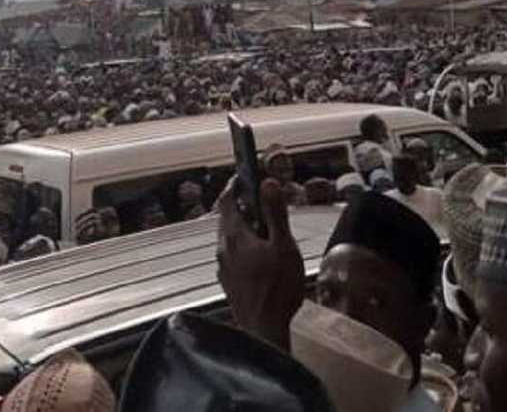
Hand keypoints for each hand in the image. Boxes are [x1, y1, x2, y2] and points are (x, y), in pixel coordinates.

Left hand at [216, 176, 304, 350]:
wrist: (263, 330)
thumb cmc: (277, 288)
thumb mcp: (284, 246)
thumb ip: (276, 213)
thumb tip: (268, 183)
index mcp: (234, 235)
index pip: (227, 199)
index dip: (235, 184)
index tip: (247, 176)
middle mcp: (222, 249)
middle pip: (228, 218)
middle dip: (244, 206)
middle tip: (264, 202)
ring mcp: (223, 267)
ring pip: (230, 238)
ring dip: (245, 228)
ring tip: (267, 230)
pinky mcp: (228, 282)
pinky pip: (233, 255)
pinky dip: (245, 247)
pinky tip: (262, 258)